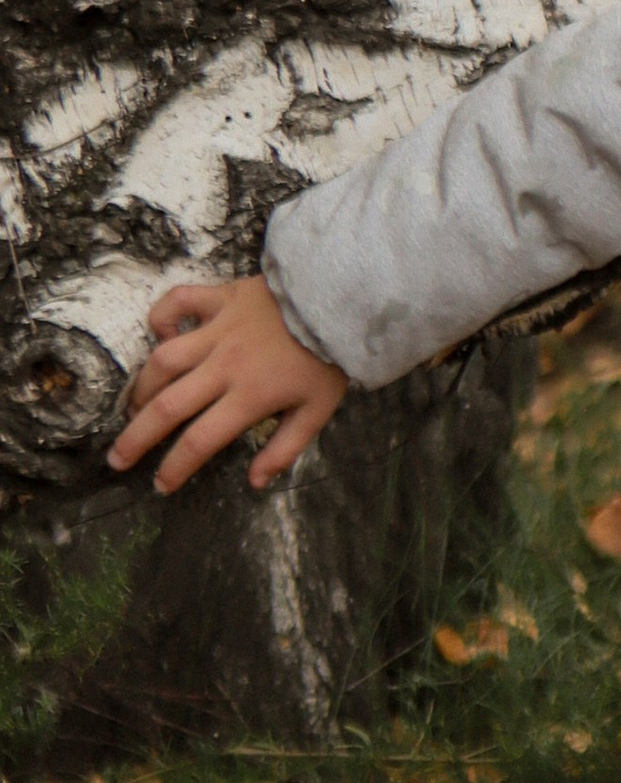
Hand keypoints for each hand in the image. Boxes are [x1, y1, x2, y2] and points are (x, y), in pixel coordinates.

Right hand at [109, 278, 350, 496]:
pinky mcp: (221, 297)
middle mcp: (226, 365)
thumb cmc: (329, 361)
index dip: (176, 467)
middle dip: (137, 438)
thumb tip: (255, 483)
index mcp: (250, 396)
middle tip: (117, 459)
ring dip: (142, 387)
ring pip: (164, 359)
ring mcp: (219, 329)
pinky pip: (178, 301)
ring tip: (132, 409)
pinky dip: (161, 315)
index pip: (200, 440)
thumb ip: (285, 449)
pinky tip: (158, 336)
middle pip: (169, 406)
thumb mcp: (317, 413)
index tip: (161, 485)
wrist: (342, 304)